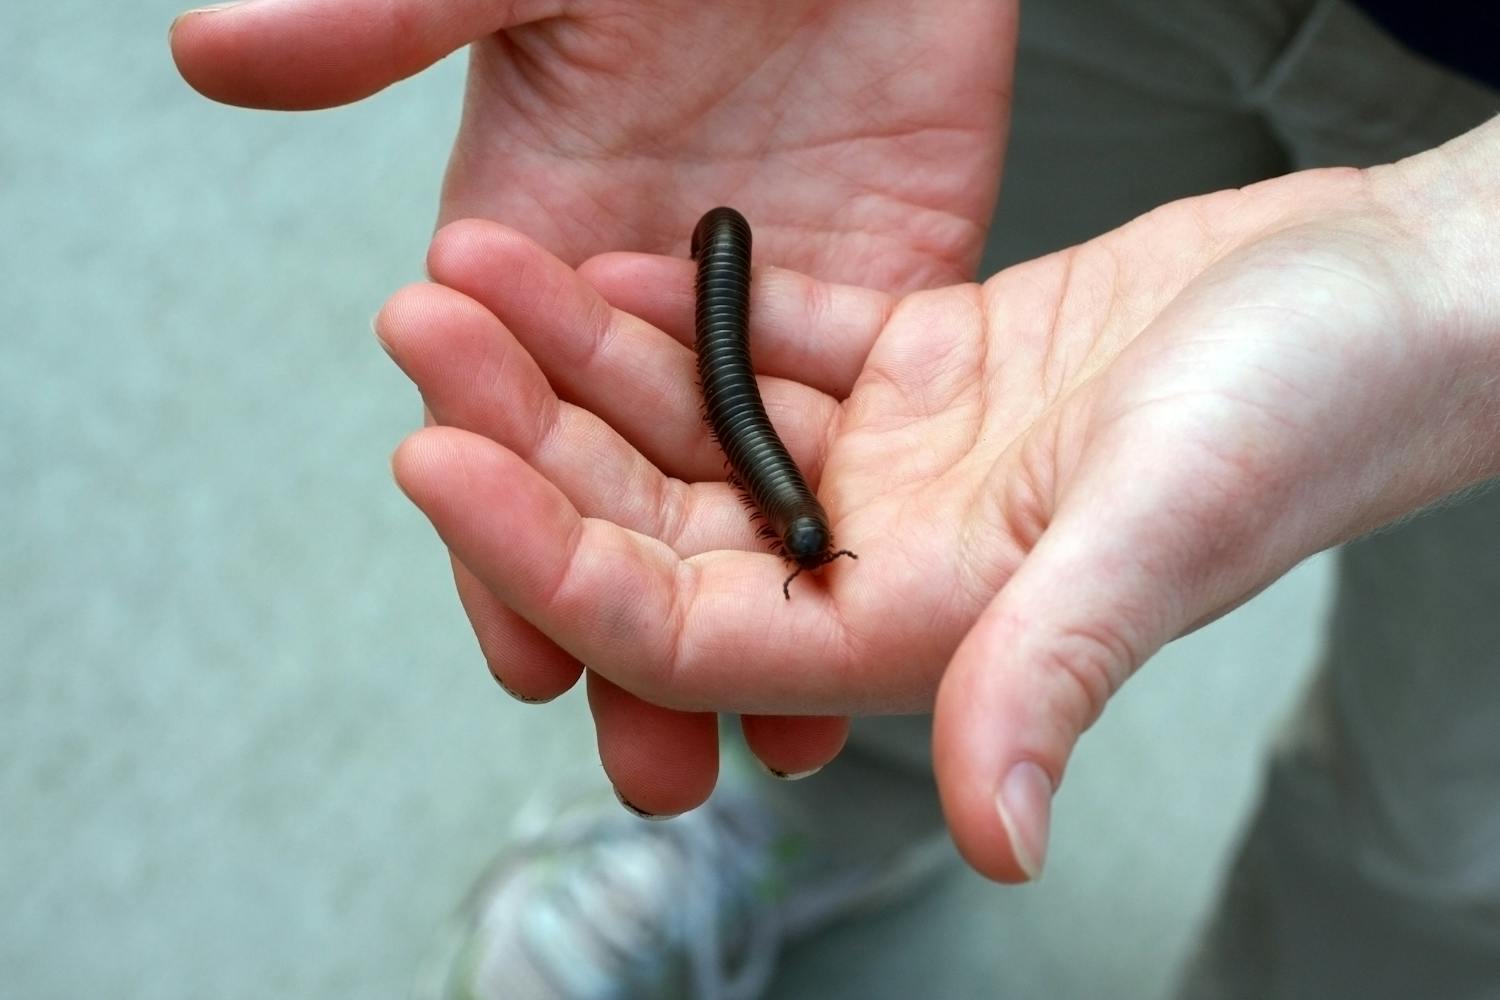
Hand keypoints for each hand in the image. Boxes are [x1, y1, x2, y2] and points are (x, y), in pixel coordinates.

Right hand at [173, 0, 1015, 793]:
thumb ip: (394, 14)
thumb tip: (207, 48)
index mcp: (535, 245)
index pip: (503, 431)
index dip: (506, 548)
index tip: (526, 655)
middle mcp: (644, 313)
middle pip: (626, 504)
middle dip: (635, 641)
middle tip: (653, 764)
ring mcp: (772, 319)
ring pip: (743, 504)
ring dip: (753, 627)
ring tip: (773, 745)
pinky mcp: (890, 308)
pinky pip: (861, 446)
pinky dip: (854, 540)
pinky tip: (868, 635)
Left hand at [381, 119, 1499, 878]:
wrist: (1393, 301)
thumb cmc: (1317, 408)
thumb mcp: (1172, 523)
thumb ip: (1063, 670)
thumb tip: (1003, 842)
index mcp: (926, 624)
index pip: (682, 620)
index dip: (544, 551)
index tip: (431, 456)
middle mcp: (896, 558)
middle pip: (663, 516)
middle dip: (530, 427)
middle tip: (422, 317)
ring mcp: (908, 466)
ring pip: (705, 425)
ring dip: (592, 353)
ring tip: (482, 260)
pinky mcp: (936, 375)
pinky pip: (785, 348)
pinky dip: (700, 307)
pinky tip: (617, 258)